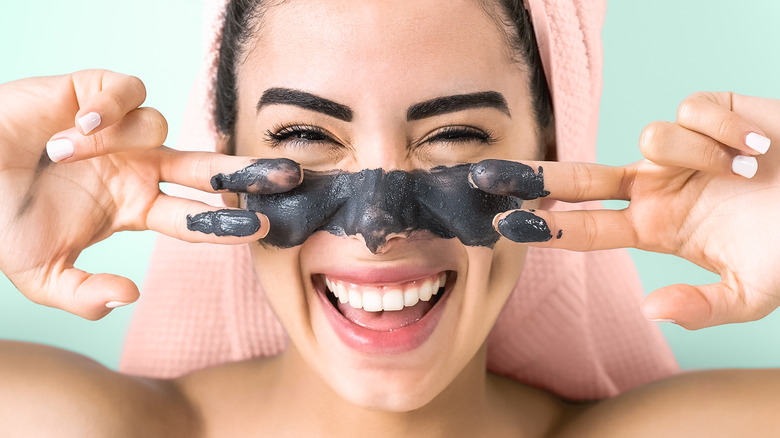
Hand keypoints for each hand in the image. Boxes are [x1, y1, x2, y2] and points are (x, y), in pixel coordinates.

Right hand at [0, 70, 300, 318]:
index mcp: (134, 207)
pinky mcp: (95, 95)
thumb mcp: (41, 273)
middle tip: (287, 177)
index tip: (262, 229)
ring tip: (63, 152)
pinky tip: (80, 124)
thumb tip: (131, 296)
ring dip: (116, 142)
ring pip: (159, 127)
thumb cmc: (2, 220)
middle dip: (246, 172)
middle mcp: (138, 168)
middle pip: (207, 168)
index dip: (225, 224)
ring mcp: (121, 133)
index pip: (194, 217)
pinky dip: (109, 107)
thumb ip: (82, 296)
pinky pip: (127, 92)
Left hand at [471, 92, 779, 329]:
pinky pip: (690, 112)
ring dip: (699, 156)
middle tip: (486, 176)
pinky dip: (725, 131)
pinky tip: (757, 146)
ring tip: (747, 171)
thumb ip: (704, 306)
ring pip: (651, 139)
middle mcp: (656, 187)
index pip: (589, 225)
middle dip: (533, 175)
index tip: (508, 226)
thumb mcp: (753, 293)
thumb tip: (650, 310)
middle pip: (580, 176)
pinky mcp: (707, 115)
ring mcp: (678, 153)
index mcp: (656, 227)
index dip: (550, 225)